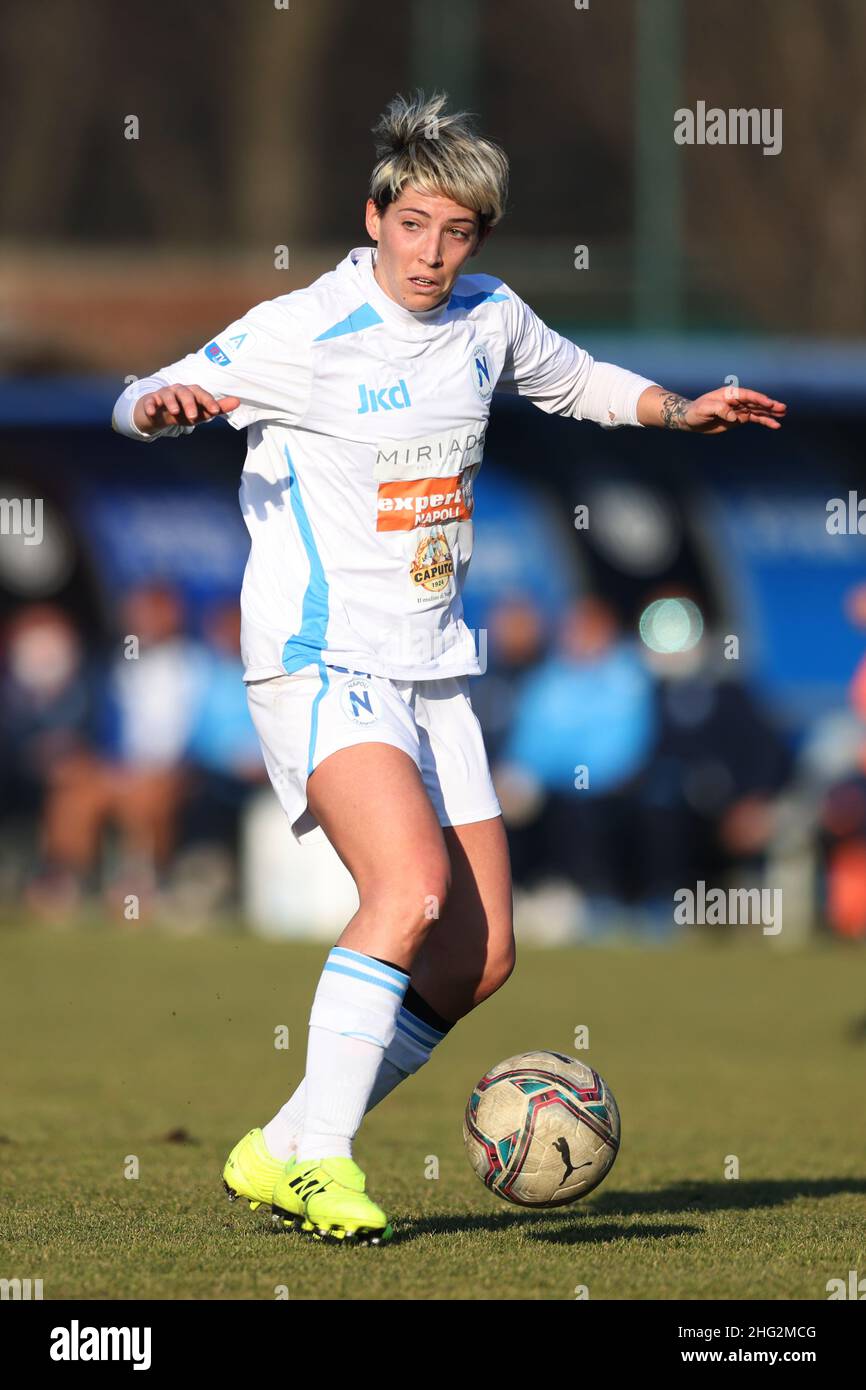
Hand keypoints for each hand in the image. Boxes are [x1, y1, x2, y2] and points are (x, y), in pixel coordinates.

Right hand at [132, 384, 240, 433]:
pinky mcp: (150, 400)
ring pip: (168, 394)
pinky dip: (150, 405)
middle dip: (190, 404)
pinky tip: (151, 412)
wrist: (158, 413)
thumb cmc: (183, 411)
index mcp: (192, 392)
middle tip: (193, 417)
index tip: (215, 411)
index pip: (201, 393)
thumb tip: (238, 401)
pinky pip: (150, 401)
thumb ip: (217, 408)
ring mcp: (164, 394)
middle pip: (185, 393)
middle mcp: (178, 390)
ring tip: (175, 412)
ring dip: (172, 402)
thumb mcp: (200, 412)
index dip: (208, 401)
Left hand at [665, 386, 786, 432]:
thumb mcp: (705, 409)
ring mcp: (739, 409)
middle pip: (756, 402)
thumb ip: (720, 410)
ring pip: (758, 410)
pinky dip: (765, 421)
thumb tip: (735, 417)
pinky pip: (755, 419)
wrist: (690, 419)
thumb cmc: (695, 411)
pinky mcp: (739, 418)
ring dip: (770, 413)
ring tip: (783, 414)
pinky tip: (775, 425)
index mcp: (729, 394)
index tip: (769, 403)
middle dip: (769, 405)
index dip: (758, 399)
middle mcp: (737, 400)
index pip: (747, 395)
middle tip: (783, 408)